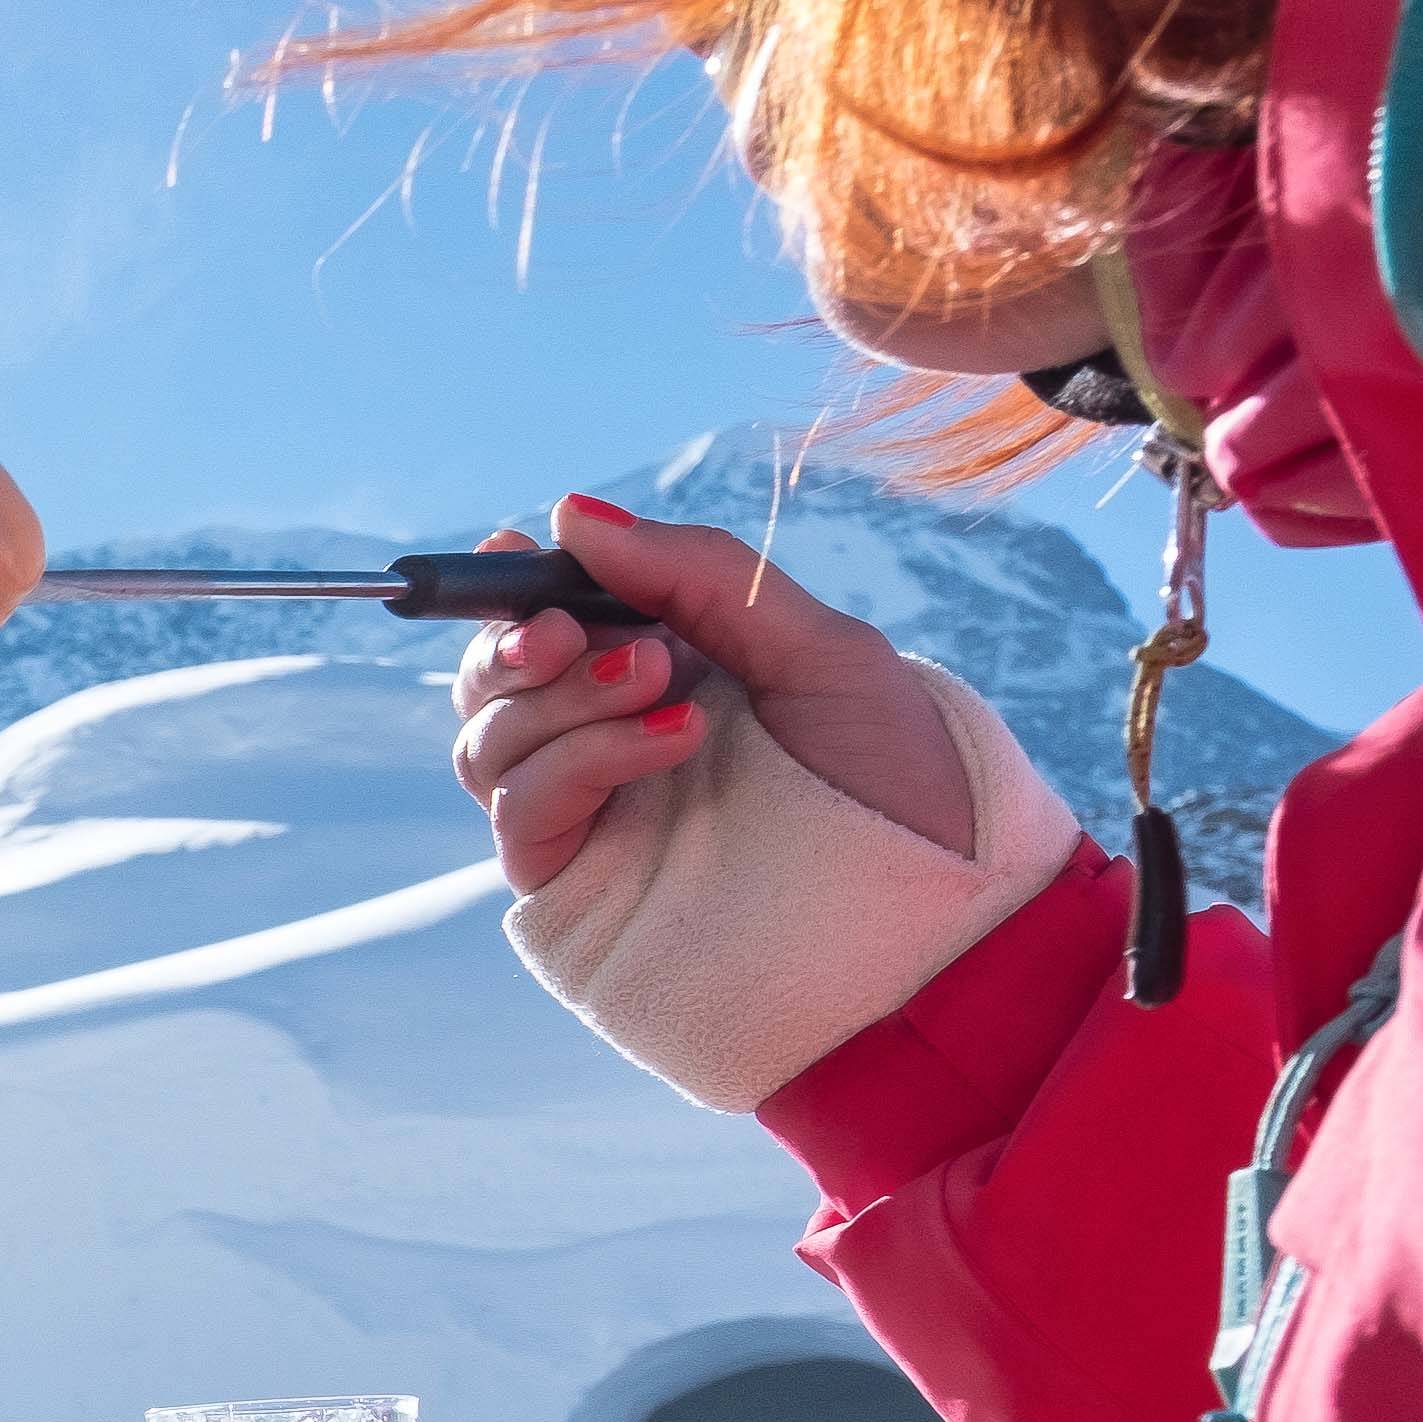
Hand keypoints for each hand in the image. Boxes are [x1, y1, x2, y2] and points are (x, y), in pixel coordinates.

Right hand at [451, 492, 974, 892]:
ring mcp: (587, 812)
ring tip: (662, 684)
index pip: (545, 622)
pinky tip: (674, 736)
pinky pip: (520, 805)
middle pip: (491, 682)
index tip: (519, 551)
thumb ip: (699, 573)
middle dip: (513, 640)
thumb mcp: (816, 646)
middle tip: (570, 629)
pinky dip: (582, 758)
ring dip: (563, 696)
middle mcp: (606, 740)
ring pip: (491, 740)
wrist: (931, 907)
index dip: (510, 586)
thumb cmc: (891, 776)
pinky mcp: (573, 879)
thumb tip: (574, 514)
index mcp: (659, 674)